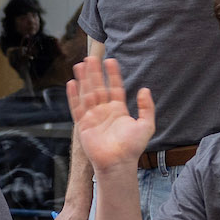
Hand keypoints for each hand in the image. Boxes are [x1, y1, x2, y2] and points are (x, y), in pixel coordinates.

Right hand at [67, 56, 155, 175]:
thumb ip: (147, 107)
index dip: (113, 74)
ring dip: (84, 79)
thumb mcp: (146, 125)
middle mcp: (104, 111)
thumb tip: (144, 90)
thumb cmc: (132, 147)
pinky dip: (73, 96)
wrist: (118, 163)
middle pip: (98, 87)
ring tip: (80, 64)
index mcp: (118, 110)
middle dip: (95, 72)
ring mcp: (93, 117)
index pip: (115, 87)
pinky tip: (72, 83)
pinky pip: (77, 107)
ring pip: (87, 93)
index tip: (111, 61)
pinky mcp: (83, 125)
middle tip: (92, 57)